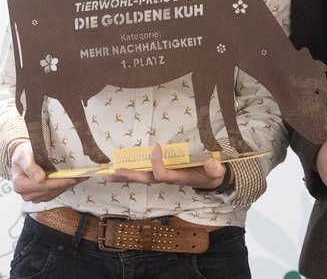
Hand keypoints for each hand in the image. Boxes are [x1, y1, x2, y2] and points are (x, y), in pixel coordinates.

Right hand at [11, 142, 80, 202]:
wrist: (23, 157)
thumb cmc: (23, 153)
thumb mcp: (24, 155)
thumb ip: (30, 166)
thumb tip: (40, 179)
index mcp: (19, 184)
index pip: (41, 185)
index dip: (57, 182)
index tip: (71, 177)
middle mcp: (25, 194)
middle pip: (49, 191)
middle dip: (66, 183)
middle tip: (82, 176)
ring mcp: (33, 196)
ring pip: (53, 193)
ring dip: (67, 186)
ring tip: (82, 177)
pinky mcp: (41, 196)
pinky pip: (54, 194)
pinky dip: (65, 187)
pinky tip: (75, 180)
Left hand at [107, 144, 228, 189]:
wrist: (210, 180)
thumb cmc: (212, 174)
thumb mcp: (216, 172)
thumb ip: (214, 168)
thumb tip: (209, 162)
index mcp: (179, 178)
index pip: (163, 174)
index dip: (157, 163)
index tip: (156, 146)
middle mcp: (168, 178)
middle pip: (146, 179)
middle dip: (131, 176)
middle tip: (114, 172)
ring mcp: (165, 175)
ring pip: (143, 177)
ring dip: (127, 176)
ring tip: (110, 174)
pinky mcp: (164, 171)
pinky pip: (147, 172)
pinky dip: (134, 170)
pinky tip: (122, 169)